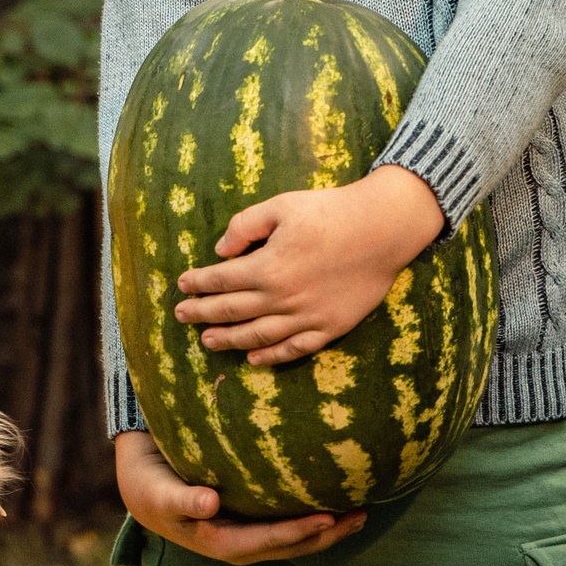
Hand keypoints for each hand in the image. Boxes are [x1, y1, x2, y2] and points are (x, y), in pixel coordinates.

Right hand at [115, 430, 363, 564]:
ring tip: (360, 514)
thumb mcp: (161, 494)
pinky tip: (333, 504)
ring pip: (295, 540)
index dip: (298, 532)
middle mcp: (240, 546)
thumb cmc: (152, 488)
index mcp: (220, 543)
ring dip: (328, 531)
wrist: (144, 491)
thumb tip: (210, 504)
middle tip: (361, 515)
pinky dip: (313, 518)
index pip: (268, 540)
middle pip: (291, 546)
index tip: (328, 518)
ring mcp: (247, 537)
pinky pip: (288, 526)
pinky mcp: (251, 524)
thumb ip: (183, 500)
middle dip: (327, 535)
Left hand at [175, 164, 444, 365]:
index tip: (182, 286)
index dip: (198, 283)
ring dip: (229, 340)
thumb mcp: (281, 206)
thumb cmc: (330, 212)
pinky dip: (272, 356)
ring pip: (258, 336)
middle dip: (203, 313)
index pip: (220, 280)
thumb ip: (244, 225)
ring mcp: (307, 316)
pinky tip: (254, 359)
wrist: (383, 229)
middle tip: (181, 315)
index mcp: (267, 268)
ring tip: (207, 340)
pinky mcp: (330, 327)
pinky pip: (295, 349)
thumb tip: (220, 250)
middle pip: (232, 311)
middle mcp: (282, 298)